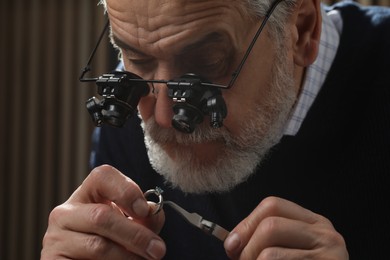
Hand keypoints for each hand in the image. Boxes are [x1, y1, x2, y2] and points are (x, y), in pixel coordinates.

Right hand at [41, 165, 165, 259]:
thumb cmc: (113, 245)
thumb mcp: (133, 226)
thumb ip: (145, 218)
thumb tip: (153, 214)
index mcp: (87, 195)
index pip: (102, 176)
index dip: (127, 190)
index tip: (144, 210)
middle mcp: (66, 212)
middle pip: (102, 215)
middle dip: (136, 234)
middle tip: (158, 249)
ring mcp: (55, 238)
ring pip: (98, 246)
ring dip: (127, 256)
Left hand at [224, 196, 348, 259]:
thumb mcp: (290, 250)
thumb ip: (265, 241)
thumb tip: (232, 243)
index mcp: (313, 222)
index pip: (272, 205)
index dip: (246, 224)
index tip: (232, 245)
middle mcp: (325, 234)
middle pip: (270, 226)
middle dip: (247, 248)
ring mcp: (329, 255)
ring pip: (269, 255)